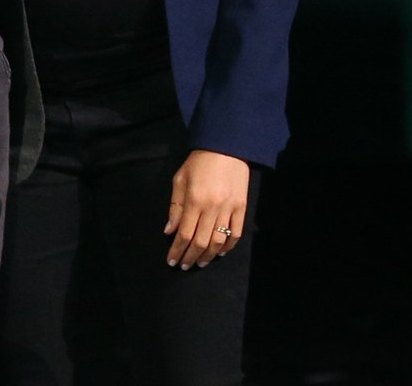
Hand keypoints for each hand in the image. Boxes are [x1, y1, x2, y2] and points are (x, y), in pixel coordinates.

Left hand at [164, 150, 249, 269]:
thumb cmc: (199, 161)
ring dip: (208, 256)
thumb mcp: (180, 179)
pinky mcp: (242, 208)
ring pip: (218, 242)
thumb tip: (169, 231)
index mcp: (194, 199)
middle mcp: (212, 207)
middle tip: (184, 266)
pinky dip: (228, 247)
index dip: (177, 250)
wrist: (226, 146)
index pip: (184, 233)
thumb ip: (175, 206)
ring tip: (199, 263)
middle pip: (200, 241)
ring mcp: (229, 208)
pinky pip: (236, 234)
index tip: (171, 261)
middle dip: (190, 257)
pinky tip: (219, 252)